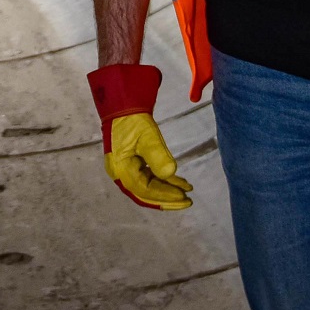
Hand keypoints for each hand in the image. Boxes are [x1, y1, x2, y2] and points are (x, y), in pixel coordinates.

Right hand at [87, 64, 193, 209]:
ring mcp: (126, 171)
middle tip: (188, 202)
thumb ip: (157, 155)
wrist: (123, 107)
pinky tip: (179, 182)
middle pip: (145, 194)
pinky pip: (149, 179)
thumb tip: (170, 173)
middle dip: (166, 199)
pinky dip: (164, 181)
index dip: (164, 195)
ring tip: (187, 191)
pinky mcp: (133, 166)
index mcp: (121, 169)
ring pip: (148, 188)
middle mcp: (121, 174)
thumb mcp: (147, 135)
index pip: (144, 189)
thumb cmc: (133, 120)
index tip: (183, 195)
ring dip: (167, 191)